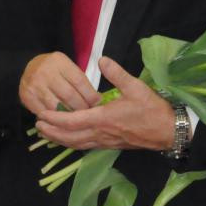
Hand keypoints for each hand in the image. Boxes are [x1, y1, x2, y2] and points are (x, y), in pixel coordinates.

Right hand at [19, 52, 100, 114]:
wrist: (29, 68)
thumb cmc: (54, 70)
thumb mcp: (67, 67)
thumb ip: (80, 81)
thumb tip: (97, 101)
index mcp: (59, 62)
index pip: (79, 81)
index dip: (90, 95)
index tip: (97, 103)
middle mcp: (46, 72)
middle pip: (69, 96)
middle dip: (82, 108)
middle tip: (89, 115)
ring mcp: (35, 85)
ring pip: (57, 107)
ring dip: (69, 116)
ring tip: (77, 120)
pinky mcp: (27, 97)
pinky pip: (45, 113)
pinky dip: (54, 119)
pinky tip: (62, 121)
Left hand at [35, 56, 173, 150]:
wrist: (168, 131)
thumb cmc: (152, 109)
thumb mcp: (135, 87)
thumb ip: (117, 73)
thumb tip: (102, 59)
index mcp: (103, 119)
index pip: (72, 121)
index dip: (54, 119)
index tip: (41, 115)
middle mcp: (100, 133)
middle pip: (69, 137)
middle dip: (51, 132)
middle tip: (37, 125)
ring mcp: (105, 142)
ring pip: (76, 144)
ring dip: (59, 140)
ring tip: (46, 133)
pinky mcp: (110, 145)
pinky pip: (86, 146)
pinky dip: (73, 143)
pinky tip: (68, 139)